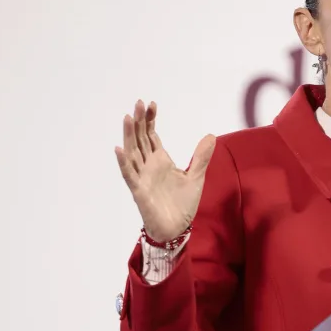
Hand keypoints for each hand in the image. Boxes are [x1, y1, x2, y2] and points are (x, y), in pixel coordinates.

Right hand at [115, 100, 215, 242]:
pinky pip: (129, 174)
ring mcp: (142, 177)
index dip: (150, 120)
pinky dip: (124, 162)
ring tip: (127, 118)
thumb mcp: (196, 176)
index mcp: (160, 160)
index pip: (151, 135)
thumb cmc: (182, 204)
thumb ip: (201, 157)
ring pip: (132, 152)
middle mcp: (148, 166)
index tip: (151, 103)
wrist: (176, 228)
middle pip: (140, 139)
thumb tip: (210, 135)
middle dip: (139, 122)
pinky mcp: (139, 190)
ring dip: (129, 136)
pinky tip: (120, 149)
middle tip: (138, 102)